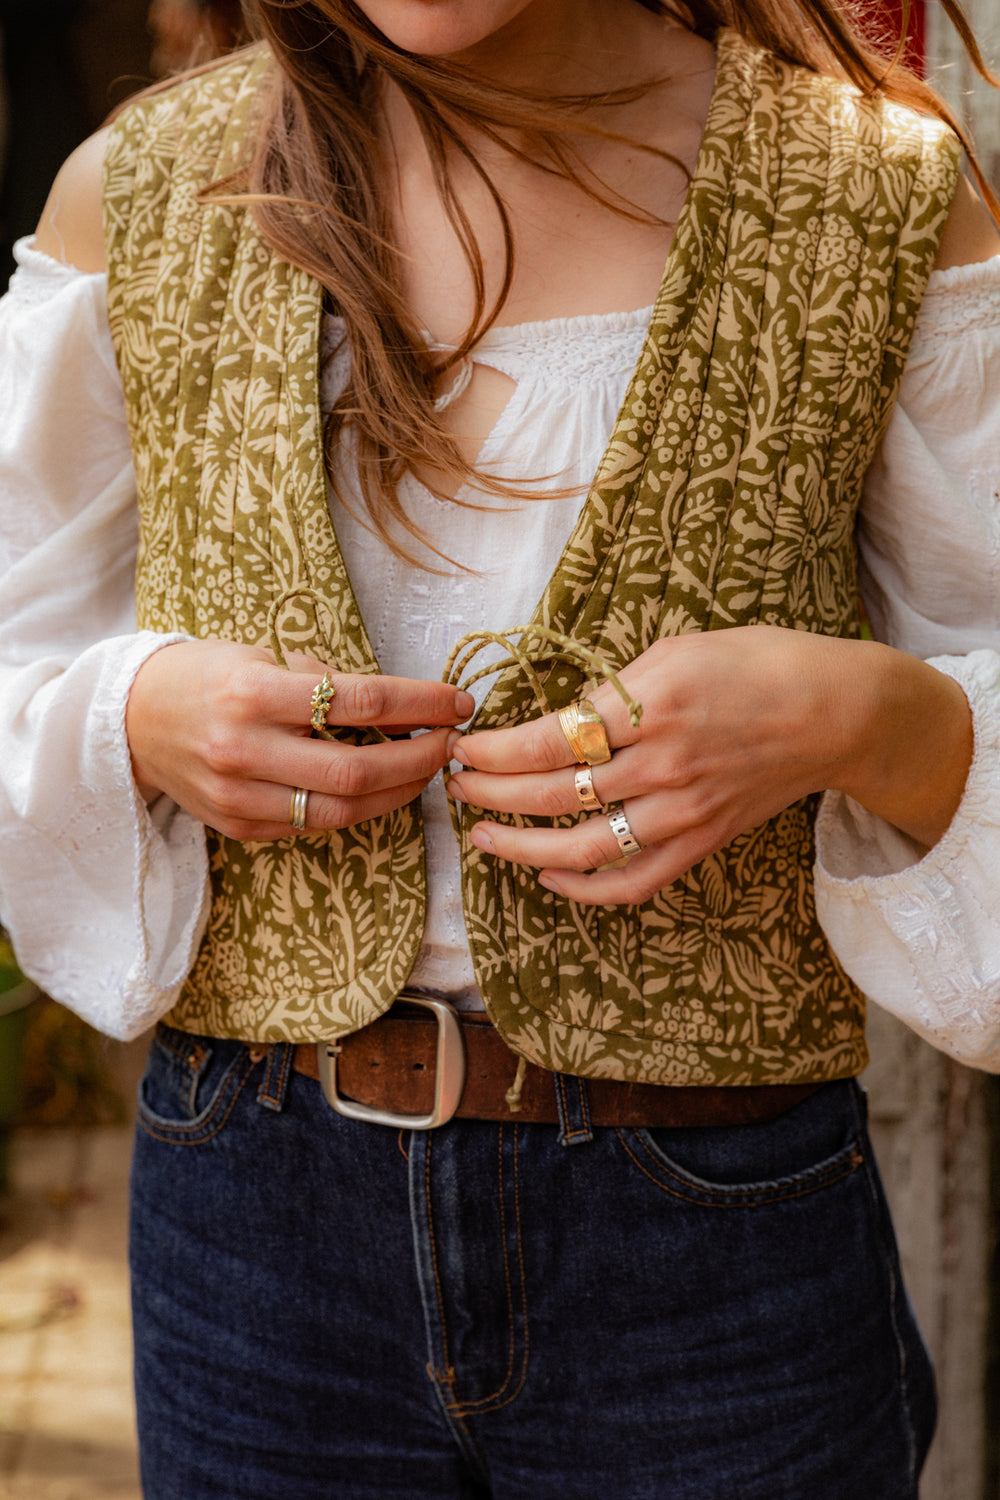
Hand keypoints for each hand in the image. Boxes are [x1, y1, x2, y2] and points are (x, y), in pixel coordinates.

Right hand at [125, 639, 474, 838]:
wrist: (131, 718)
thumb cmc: (205, 675)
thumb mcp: (259, 654)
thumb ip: (319, 679)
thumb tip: (392, 702)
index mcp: (252, 692)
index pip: (358, 701)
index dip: (419, 704)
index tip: (457, 703)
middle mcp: (244, 748)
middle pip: (356, 768)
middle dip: (419, 759)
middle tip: (452, 744)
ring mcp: (238, 795)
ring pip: (339, 810)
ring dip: (396, 793)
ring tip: (424, 770)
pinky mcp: (237, 826)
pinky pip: (310, 826)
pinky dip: (354, 809)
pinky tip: (379, 790)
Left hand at [449, 626, 972, 905]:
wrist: (835, 712)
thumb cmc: (757, 664)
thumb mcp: (676, 649)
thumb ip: (614, 687)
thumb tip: (557, 718)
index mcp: (650, 704)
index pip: (548, 740)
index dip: (493, 752)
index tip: (462, 748)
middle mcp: (662, 763)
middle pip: (552, 794)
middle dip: (490, 792)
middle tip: (457, 785)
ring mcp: (682, 810)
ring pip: (583, 847)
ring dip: (520, 846)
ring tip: (483, 835)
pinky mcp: (701, 840)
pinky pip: (633, 882)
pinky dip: (584, 889)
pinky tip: (548, 875)